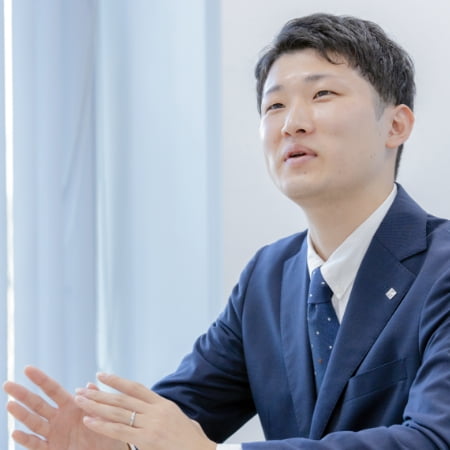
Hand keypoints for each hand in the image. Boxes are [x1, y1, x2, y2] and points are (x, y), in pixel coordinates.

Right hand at [3, 366, 125, 449]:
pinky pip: (37, 445)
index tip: (27, 368)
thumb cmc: (108, 432)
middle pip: (38, 404)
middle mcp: (60, 418)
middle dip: (23, 394)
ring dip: (22, 414)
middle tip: (8, 384)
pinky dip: (26, 439)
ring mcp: (54, 434)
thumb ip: (96, 400)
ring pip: (34, 422)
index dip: (40, 379)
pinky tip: (16, 432)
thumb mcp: (104, 413)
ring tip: (10, 404)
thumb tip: (89, 384)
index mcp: (72, 406)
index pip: (53, 389)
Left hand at [75, 372, 215, 449]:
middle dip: (99, 394)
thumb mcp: (182, 420)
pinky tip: (89, 420)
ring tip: (80, 400)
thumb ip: (165, 414)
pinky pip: (119, 431)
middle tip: (82, 389)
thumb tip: (157, 412)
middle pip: (122, 398)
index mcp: (163, 404)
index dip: (117, 381)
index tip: (101, 375)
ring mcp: (151, 424)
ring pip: (118, 411)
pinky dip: (102, 425)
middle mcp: (155, 411)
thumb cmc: (193, 441)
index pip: (135, 388)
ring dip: (96, 406)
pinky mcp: (147, 439)